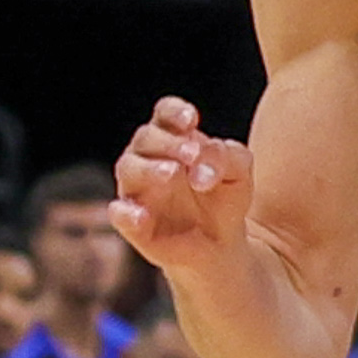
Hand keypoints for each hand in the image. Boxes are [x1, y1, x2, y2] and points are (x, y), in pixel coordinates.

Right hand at [109, 97, 254, 273]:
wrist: (224, 244)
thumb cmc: (225, 198)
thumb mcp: (238, 173)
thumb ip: (227, 158)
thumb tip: (201, 169)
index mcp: (174, 139)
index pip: (164, 115)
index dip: (173, 112)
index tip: (191, 120)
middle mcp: (148, 159)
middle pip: (146, 138)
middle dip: (169, 142)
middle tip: (192, 154)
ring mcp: (137, 190)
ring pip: (129, 168)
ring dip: (149, 168)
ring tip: (172, 173)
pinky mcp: (133, 223)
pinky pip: (119, 213)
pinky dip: (126, 213)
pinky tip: (142, 216)